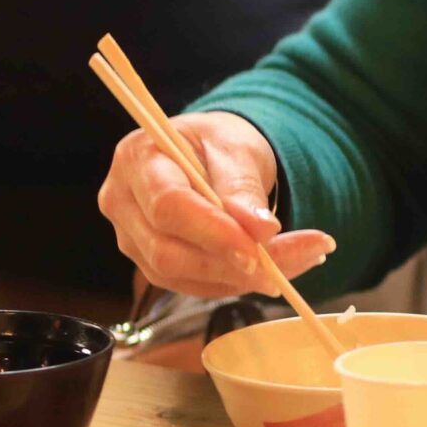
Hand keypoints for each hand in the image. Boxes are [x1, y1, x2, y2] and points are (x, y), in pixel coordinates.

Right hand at [96, 112, 333, 297]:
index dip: (212, 232)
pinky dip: (237, 281)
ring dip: (243, 277)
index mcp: (137, 159)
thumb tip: (260, 231)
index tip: (259, 247)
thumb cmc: (216, 143)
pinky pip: (193, 284)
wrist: (207, 154)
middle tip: (298, 255)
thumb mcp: (236, 148)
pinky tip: (278, 268)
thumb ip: (243, 187)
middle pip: (168, 251)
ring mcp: (132, 239)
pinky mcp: (151, 264)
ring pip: (182, 276)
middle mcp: (123, 203)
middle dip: (233, 263)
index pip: (168, 205)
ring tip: (303, 256)